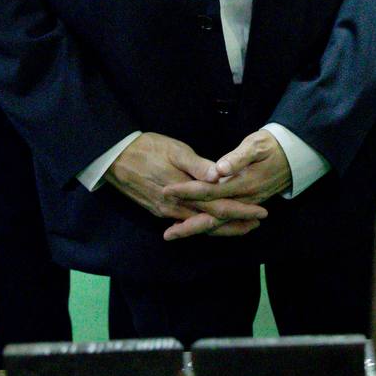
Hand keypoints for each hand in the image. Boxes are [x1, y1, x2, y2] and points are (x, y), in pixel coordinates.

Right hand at [107, 133, 268, 238]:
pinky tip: (209, 226)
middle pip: (211, 222)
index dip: (241, 211)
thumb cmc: (147, 148)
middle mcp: (175, 208)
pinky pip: (184, 223)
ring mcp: (165, 212)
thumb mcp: (175, 150)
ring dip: (221, 228)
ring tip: (241, 227)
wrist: (114, 158)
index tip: (260, 212)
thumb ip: (198, 165)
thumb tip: (219, 177)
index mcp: (183, 192)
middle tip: (257, 224)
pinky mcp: (157, 211)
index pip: (218, 208)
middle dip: (236, 224)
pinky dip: (201, 227)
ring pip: (198, 226)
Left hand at [165, 129, 296, 240]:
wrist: (295, 155)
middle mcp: (245, 199)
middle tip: (167, 233)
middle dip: (189, 224)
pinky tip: (195, 225)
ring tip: (174, 233)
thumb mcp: (256, 145)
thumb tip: (220, 170)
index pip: (210, 190)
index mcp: (243, 183)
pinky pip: (226, 220)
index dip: (188, 191)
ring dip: (197, 229)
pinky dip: (210, 226)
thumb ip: (238, 158)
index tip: (167, 190)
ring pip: (220, 222)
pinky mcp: (248, 205)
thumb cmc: (272, 145)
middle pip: (213, 216)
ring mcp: (248, 204)